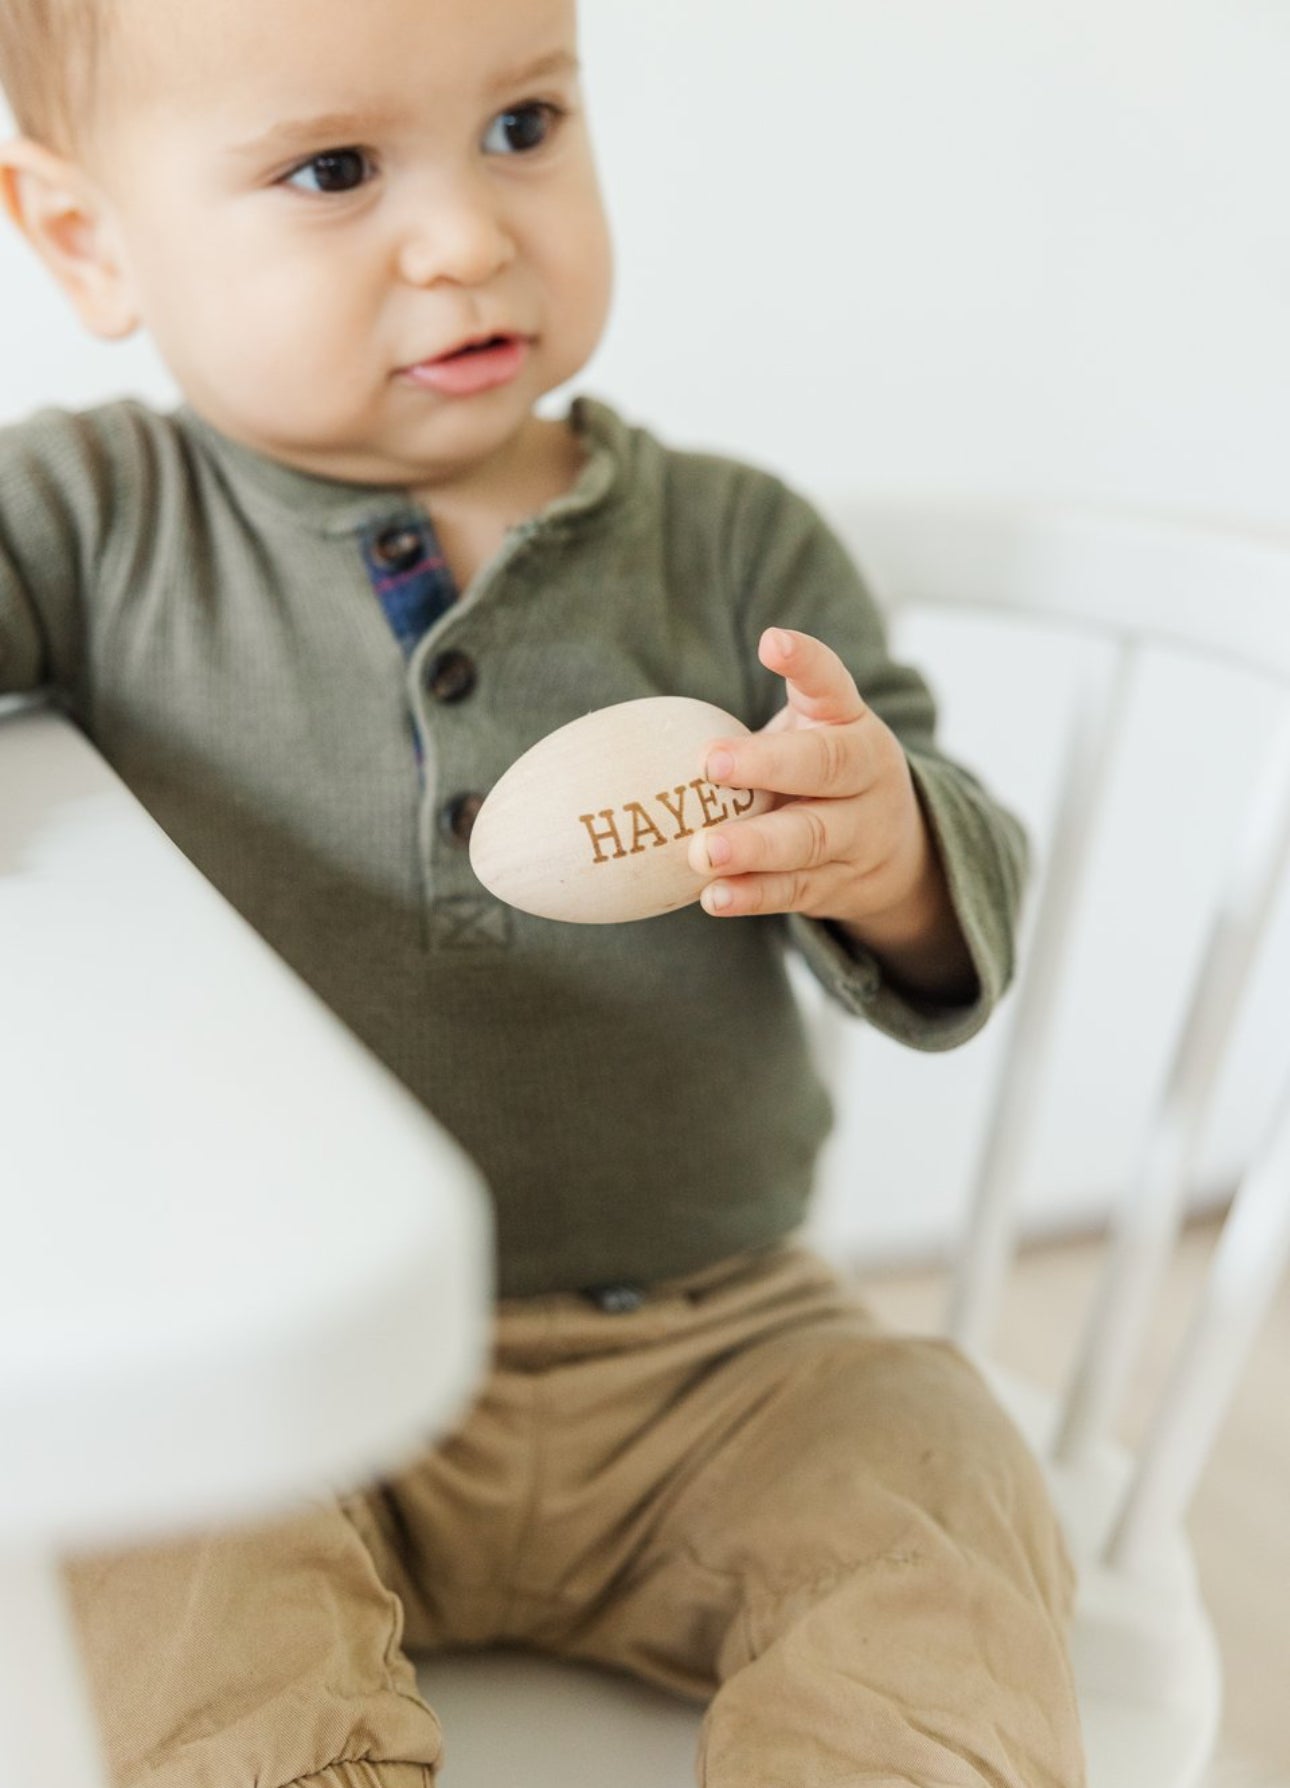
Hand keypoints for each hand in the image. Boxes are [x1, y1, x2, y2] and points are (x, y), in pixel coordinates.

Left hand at [689, 628, 977, 1001]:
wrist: (898, 851)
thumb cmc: (821, 777)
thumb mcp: (810, 736)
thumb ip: (755, 730)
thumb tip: (639, 733)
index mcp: (850, 723)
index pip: (833, 686)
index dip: (806, 663)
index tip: (772, 642)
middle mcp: (865, 774)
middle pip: (827, 765)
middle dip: (769, 764)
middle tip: (710, 762)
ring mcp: (859, 833)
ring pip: (811, 837)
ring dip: (755, 845)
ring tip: (704, 851)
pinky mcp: (840, 884)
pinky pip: (795, 892)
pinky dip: (754, 895)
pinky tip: (715, 896)